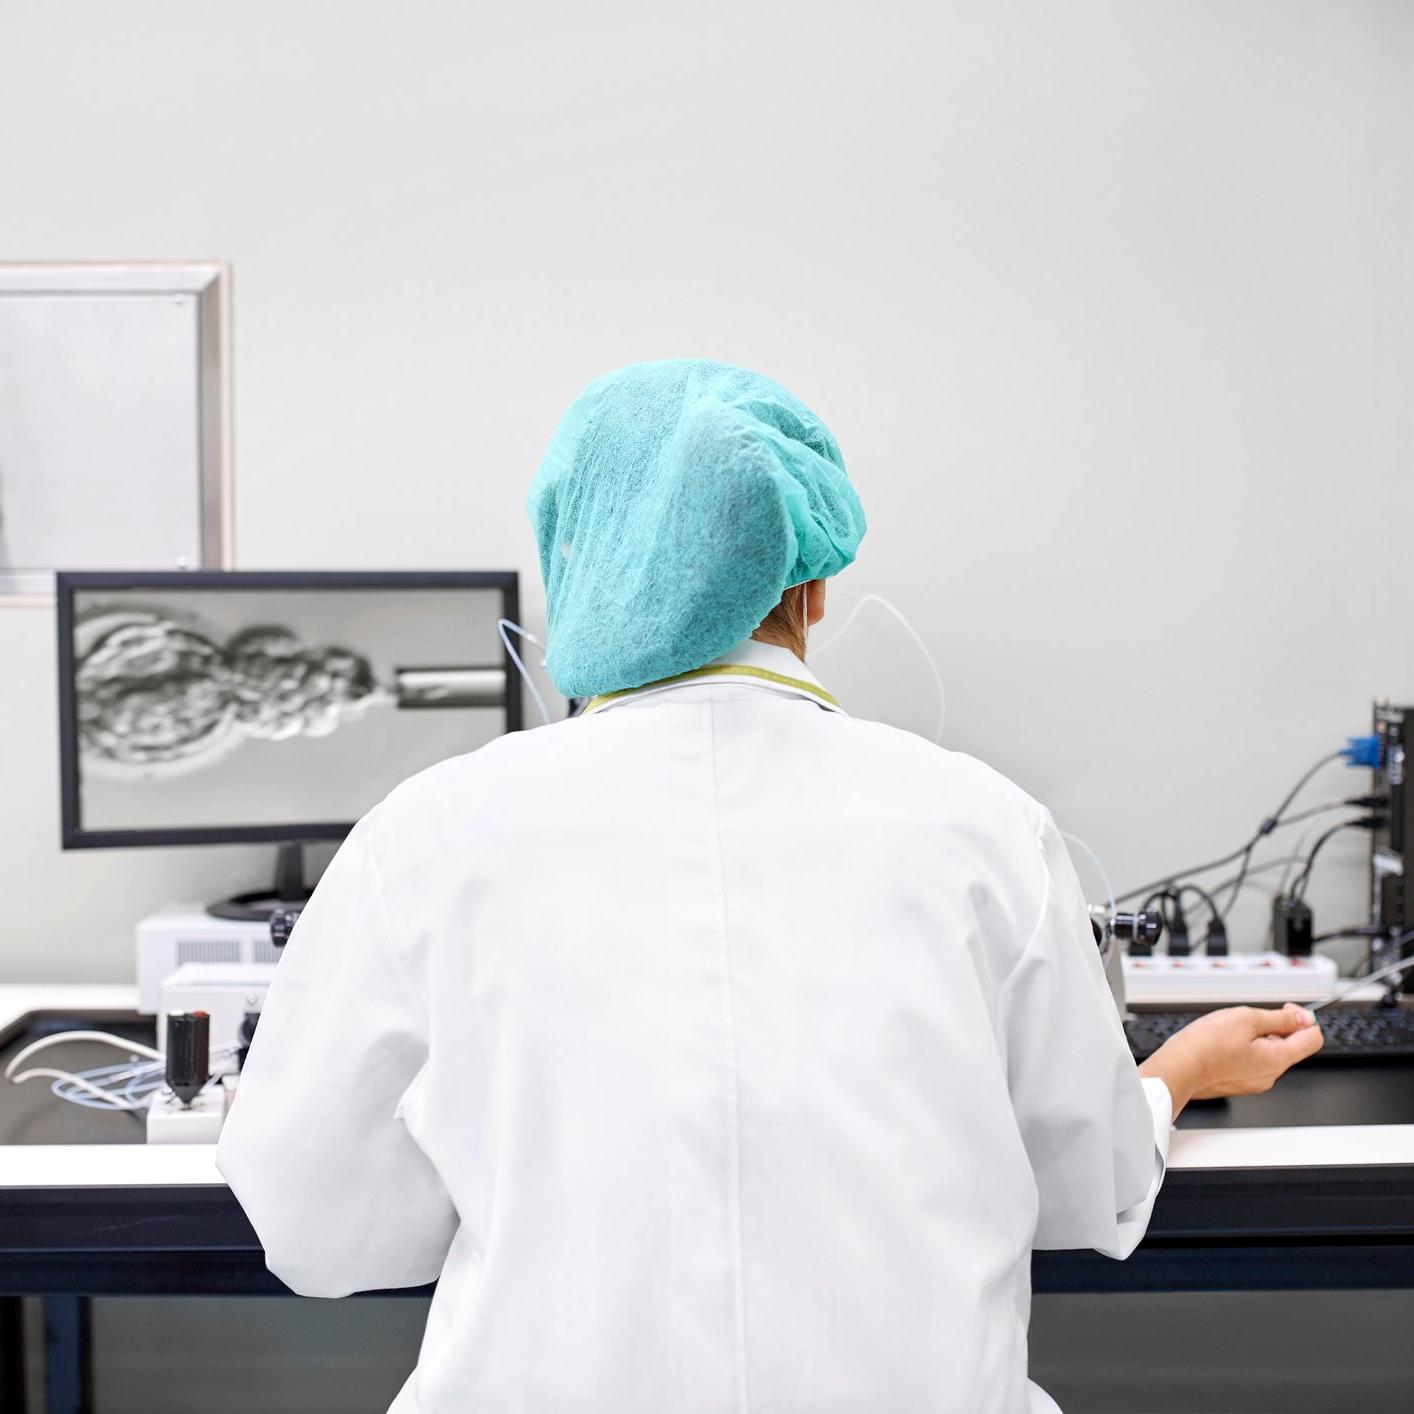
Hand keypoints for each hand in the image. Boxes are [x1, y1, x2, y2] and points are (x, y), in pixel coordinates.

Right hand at [1137, 1003, 1324, 1115]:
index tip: (1287, 1009)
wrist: (1178, 1069)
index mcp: (1278, 1059)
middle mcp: (1270, 1075)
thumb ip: (1278, 1018)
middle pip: (1290, 1046)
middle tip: (1247, 1018)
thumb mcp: (1245, 1019)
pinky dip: (1243, 1049)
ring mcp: (1254, 1082)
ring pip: (1268, 1053)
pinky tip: (1222, 1043)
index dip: (1304, 1018)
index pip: (1313, 1039)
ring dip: (1256, 1037)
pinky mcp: (1238, 1084)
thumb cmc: (1205, 1045)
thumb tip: (1303, 1018)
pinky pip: (1251, 1062)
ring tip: (1229, 1031)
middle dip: (1274, 1027)